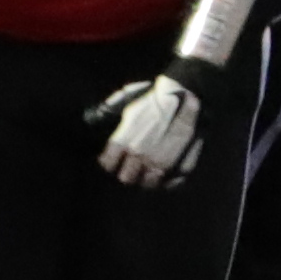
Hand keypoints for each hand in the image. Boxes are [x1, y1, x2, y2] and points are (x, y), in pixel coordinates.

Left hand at [90, 71, 212, 188]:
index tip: (112, 162)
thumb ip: (117, 129)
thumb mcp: (127, 110)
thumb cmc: (152, 101)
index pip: (108, 164)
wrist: (180, 95)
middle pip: (127, 178)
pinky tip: (166, 175)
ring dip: (147, 178)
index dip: (109, 164)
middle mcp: (141, 155)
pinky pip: (170, 183)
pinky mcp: (180, 165)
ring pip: (148, 183)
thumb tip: (100, 129)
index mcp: (125, 142)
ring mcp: (161, 163)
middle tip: (132, 167)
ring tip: (149, 171)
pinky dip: (168, 181)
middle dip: (128, 173)